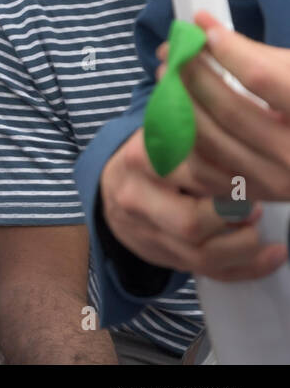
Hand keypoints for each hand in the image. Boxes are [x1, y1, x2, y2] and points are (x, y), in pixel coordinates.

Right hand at [100, 127, 286, 280]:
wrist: (114, 188)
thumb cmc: (156, 153)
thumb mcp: (166, 128)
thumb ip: (203, 125)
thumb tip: (263, 115)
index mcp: (140, 158)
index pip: (192, 170)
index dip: (232, 175)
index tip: (255, 170)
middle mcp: (136, 197)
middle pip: (191, 220)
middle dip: (234, 216)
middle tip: (256, 205)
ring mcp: (146, 233)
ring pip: (201, 253)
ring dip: (243, 245)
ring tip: (259, 228)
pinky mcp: (162, 257)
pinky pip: (208, 272)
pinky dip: (247, 267)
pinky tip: (274, 254)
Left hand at [171, 11, 289, 201]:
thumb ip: (260, 56)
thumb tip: (205, 28)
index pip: (263, 79)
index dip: (230, 51)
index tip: (205, 29)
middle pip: (228, 110)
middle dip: (193, 74)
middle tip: (173, 50)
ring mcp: (272, 181)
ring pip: (208, 140)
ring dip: (178, 104)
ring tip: (167, 76)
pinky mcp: (249, 194)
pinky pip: (200, 167)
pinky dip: (180, 137)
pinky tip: (173, 112)